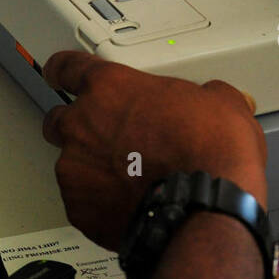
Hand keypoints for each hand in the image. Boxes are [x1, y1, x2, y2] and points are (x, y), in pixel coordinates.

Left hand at [42, 52, 266, 250]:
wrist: (204, 209)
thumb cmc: (208, 153)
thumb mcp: (220, 102)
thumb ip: (204, 95)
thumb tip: (218, 100)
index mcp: (110, 87)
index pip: (67, 67)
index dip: (62, 70)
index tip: (58, 74)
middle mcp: (83, 124)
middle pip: (59, 120)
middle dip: (78, 127)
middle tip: (107, 138)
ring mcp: (76, 170)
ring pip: (70, 165)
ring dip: (92, 169)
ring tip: (127, 180)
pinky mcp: (79, 210)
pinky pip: (82, 203)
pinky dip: (99, 203)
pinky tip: (127, 205)